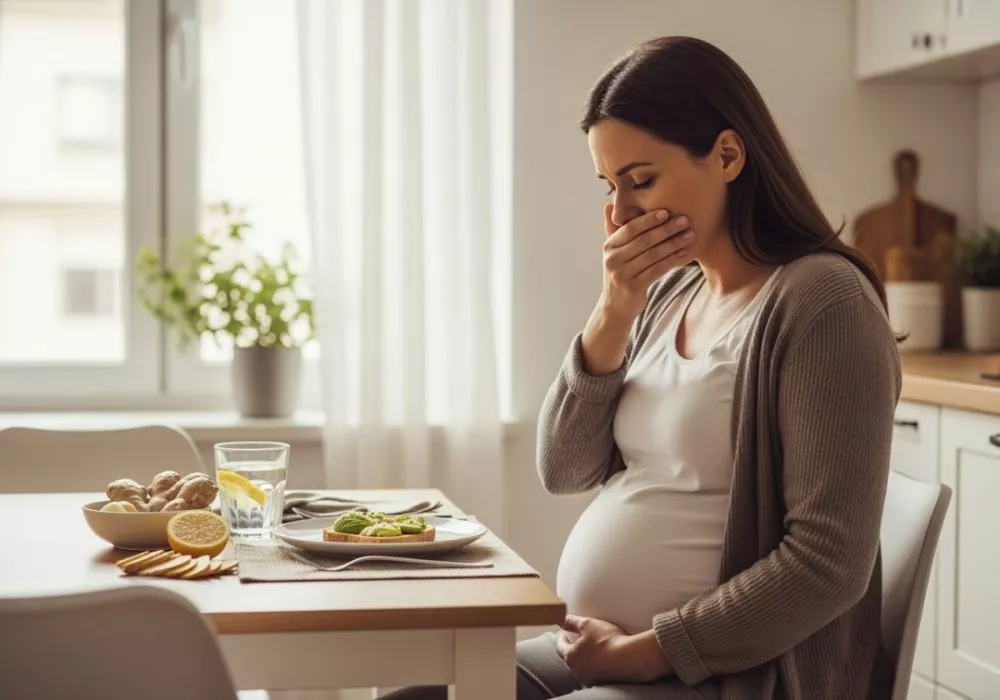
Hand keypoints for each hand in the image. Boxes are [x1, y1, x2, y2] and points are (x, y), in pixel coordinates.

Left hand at [555, 615, 670, 685]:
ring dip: (583, 659)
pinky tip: (601, 659)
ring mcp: (590, 679)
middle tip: (576, 640)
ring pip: (582, 668)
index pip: (560, 647)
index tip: (564, 632)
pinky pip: (594, 673)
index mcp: (570, 657)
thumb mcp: (587, 624)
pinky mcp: (603, 682)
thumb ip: (572, 622)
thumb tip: (562, 621)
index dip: (562, 638)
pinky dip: (595, 666)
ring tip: (589, 649)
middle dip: (572, 649)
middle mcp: (577, 671)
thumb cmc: (606, 640)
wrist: (629, 658)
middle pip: (570, 659)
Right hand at [599, 203, 694, 323]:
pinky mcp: (633, 288)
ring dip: (673, 244)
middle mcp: (612, 260)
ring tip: (689, 234)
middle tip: (684, 220)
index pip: (630, 229)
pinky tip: (685, 253)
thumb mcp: (614, 252)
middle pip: (643, 241)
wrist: (616, 306)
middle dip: (665, 229)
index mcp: (608, 246)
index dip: (648, 220)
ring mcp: (622, 275)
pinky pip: (657, 270)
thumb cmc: (621, 272)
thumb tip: (608, 204)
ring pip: (653, 255)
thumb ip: (613, 229)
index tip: (666, 211)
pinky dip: (673, 260)